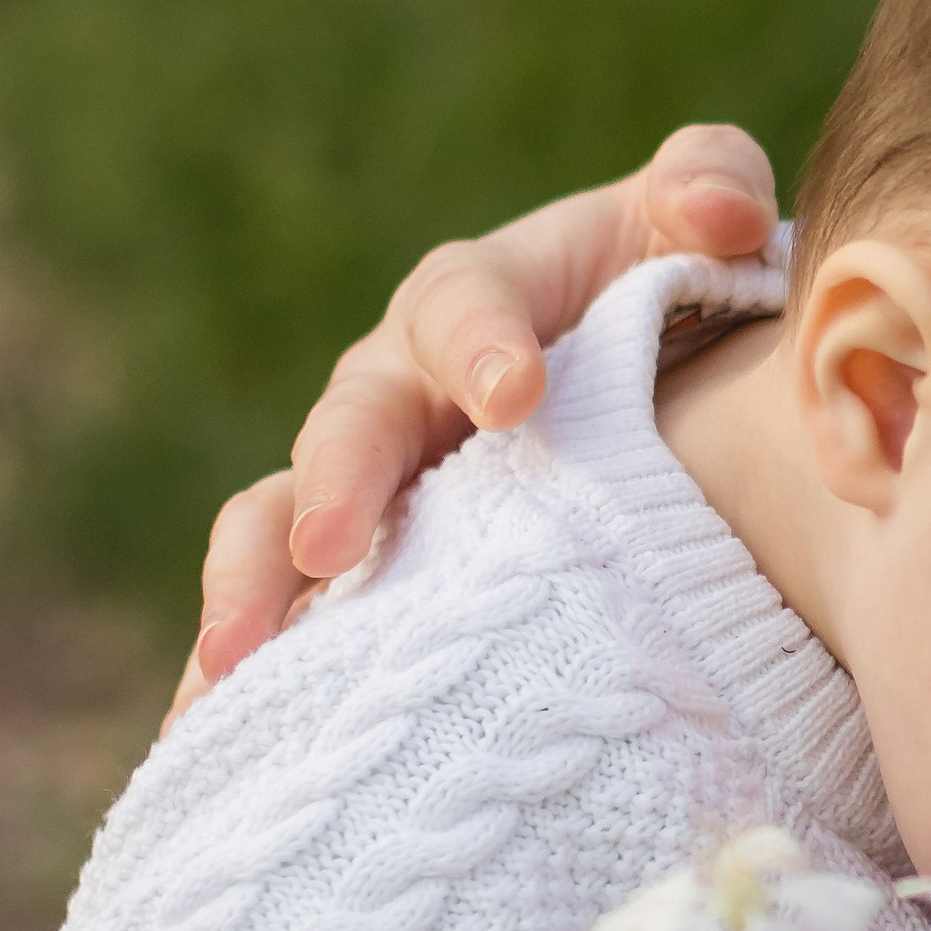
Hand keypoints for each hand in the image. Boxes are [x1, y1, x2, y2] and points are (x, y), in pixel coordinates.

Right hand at [169, 125, 779, 720]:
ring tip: (236, 666)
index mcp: (480, 301)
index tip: (516, 396)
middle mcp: (401, 390)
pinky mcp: (369, 577)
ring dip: (252, 590)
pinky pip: (295, 626)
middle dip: (338, 482)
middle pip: (349, 422)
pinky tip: (212, 745)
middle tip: (332, 549)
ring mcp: (371, 489)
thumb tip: (719, 212)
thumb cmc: (684, 298)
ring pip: (282, 527)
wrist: (675, 395)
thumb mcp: (702, 226)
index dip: (480, 342)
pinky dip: (254, 681)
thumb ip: (711, 185)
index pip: (460, 302)